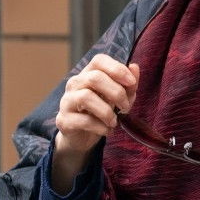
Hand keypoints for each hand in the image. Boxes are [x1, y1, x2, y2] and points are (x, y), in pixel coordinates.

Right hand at [51, 54, 139, 192]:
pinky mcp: (63, 121)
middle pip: (93, 77)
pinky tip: (106, 131)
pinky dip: (98, 126)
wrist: (83, 139)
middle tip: (126, 107)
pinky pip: (80, 120)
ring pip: (86, 97)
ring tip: (115, 121)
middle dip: (115, 92)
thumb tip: (136, 67)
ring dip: (107, 111)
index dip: (117, 68)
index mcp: (90, 74)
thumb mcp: (120, 99)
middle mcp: (75, 85)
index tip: (132, 82)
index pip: (99, 60)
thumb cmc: (104, 113)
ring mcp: (66, 102)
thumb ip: (128, 84)